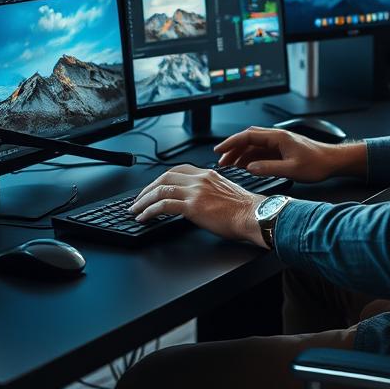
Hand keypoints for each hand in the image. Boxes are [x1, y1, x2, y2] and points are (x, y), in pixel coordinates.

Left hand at [129, 164, 264, 244]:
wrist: (254, 215)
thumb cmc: (245, 209)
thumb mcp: (225, 192)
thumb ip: (209, 191)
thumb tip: (198, 201)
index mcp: (208, 174)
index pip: (177, 170)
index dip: (161, 179)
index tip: (153, 188)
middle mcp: (200, 179)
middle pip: (164, 177)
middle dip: (147, 189)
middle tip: (138, 200)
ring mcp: (195, 191)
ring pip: (160, 190)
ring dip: (144, 201)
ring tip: (135, 210)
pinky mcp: (193, 206)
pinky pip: (164, 205)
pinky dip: (150, 211)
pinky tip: (144, 217)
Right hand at [213, 126, 365, 182]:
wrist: (332, 161)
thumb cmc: (317, 163)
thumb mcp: (292, 169)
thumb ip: (269, 168)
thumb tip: (250, 168)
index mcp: (278, 137)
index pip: (248, 136)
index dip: (231, 142)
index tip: (219, 150)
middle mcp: (277, 137)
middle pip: (248, 139)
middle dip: (232, 148)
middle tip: (220, 160)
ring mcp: (279, 143)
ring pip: (254, 145)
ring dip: (240, 154)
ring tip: (229, 165)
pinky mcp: (281, 150)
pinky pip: (261, 151)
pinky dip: (250, 158)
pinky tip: (245, 166)